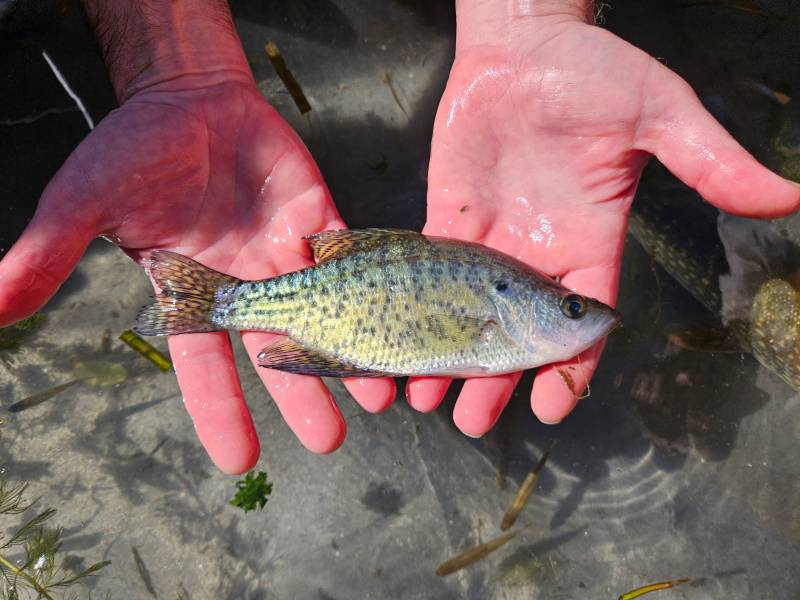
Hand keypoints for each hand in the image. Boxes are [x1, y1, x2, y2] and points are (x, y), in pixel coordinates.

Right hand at [0, 2, 394, 473]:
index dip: (221, 412)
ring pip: (325, 315)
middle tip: (330, 441)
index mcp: (193, 295)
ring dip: (350, 353)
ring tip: (377, 398)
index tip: (240, 462)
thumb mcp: (86, 199)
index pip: (204, 367)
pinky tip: (396, 320)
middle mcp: (247, 286)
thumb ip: (49, 252)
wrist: (188, 96)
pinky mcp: (321, 219)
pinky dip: (374, 288)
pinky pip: (352, 258)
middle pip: (278, 351)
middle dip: (303, 396)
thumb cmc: (134, 149)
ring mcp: (287, 255)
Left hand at [407, 4, 799, 433]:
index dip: (570, 366)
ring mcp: (489, 242)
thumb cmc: (595, 72)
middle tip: (471, 421)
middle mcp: (537, 255)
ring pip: (466, 315)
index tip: (554, 407)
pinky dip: (413, 311)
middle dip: (495, 378)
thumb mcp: (662, 114)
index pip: (582, 322)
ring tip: (426, 399)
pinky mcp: (447, 221)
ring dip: (447, 357)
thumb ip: (712, 162)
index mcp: (590, 244)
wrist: (525, 43)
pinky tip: (398, 343)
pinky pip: (427, 276)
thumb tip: (789, 198)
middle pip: (514, 333)